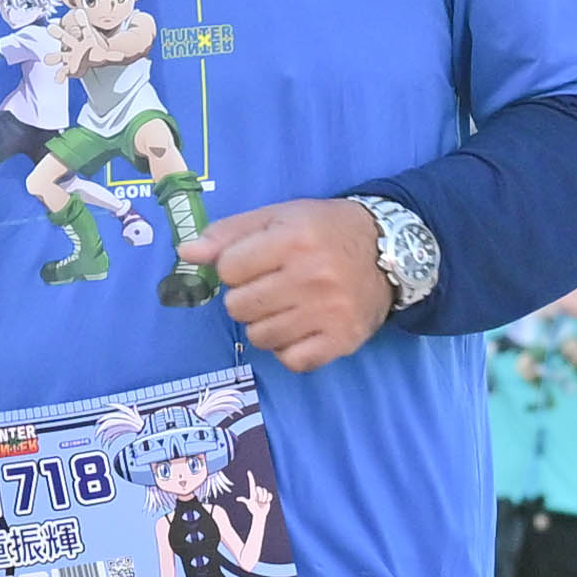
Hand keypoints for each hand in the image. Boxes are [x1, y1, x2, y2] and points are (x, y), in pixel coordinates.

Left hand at [204, 197, 389, 367]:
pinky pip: (291, 361)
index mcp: (293, 239)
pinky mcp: (342, 341)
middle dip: (246, 297)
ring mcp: (329, 312)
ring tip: (285, 306)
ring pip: (259, 337)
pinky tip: (300, 328)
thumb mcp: (279, 216)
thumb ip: (229, 233)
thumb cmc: (325, 230)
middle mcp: (312, 276)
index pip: (228, 269)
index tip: (255, 262)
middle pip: (238, 307)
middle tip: (271, 286)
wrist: (391, 251)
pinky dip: (288, 349)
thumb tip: (185, 253)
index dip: (235, 266)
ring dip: (264, 324)